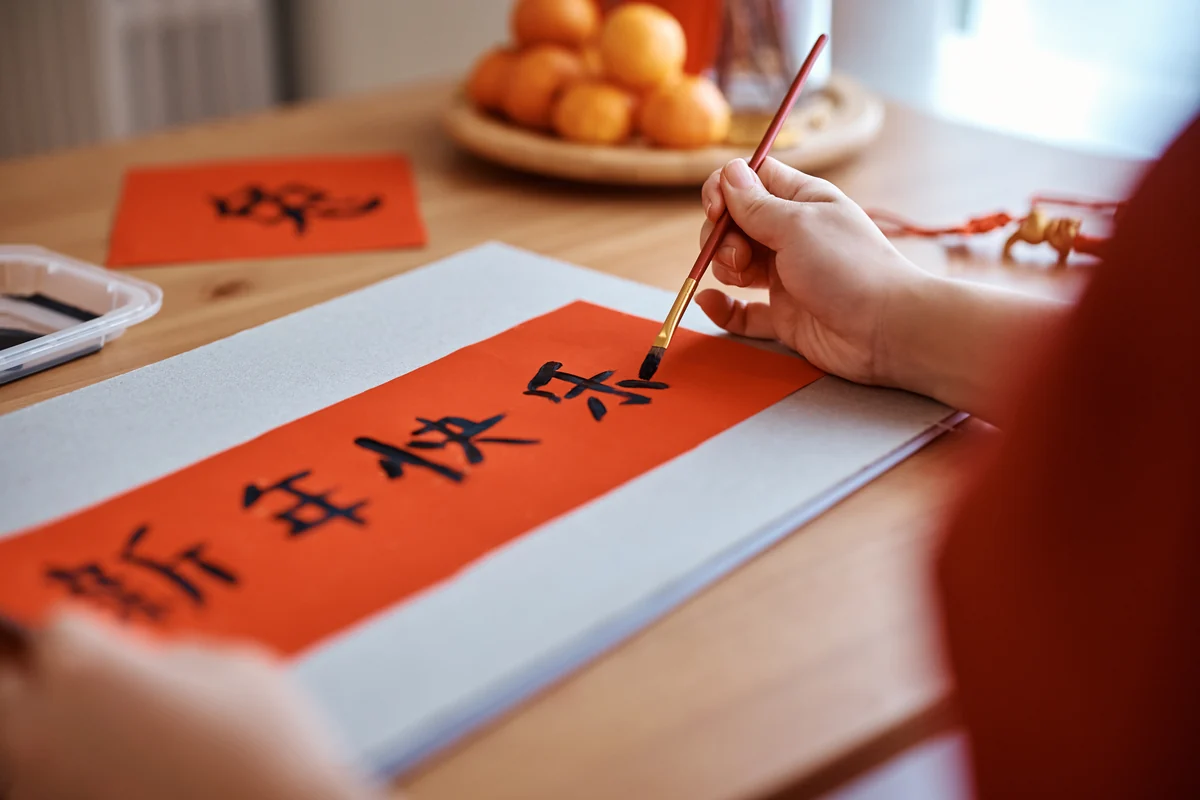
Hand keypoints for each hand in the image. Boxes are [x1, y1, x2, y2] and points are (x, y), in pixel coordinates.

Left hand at [0, 610, 381, 799]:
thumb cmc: (264, 748)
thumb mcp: (232, 666)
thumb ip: (170, 656)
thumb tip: (147, 666)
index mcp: (84, 668)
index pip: (57, 625)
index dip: (96, 631)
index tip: (120, 643)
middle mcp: (43, 726)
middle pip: (9, 682)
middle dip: (47, 677)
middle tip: (94, 685)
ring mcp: (43, 785)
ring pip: (19, 740)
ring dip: (53, 731)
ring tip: (114, 738)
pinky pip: (47, 786)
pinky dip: (73, 777)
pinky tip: (122, 776)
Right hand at [695, 157, 925, 384]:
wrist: (885, 330)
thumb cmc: (849, 267)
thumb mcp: (797, 225)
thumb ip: (756, 204)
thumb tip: (729, 171)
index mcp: (801, 201)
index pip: (751, 180)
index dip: (725, 190)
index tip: (717, 209)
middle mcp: (791, 235)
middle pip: (735, 223)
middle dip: (721, 235)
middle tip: (738, 254)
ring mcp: (786, 276)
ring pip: (734, 264)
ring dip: (723, 267)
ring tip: (741, 276)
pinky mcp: (783, 315)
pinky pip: (742, 310)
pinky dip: (722, 306)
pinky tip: (710, 302)